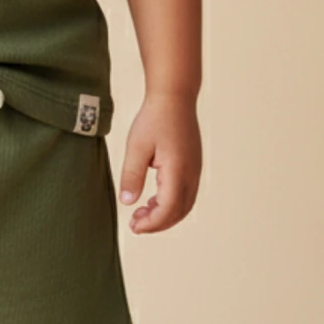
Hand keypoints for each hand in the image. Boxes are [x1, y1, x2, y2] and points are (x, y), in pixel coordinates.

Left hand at [117, 91, 201, 233]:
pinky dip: (171, 203)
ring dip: (166, 215)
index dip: (151, 223)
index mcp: (177, 170)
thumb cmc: (154, 118)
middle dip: (158, 223)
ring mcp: (195, 170)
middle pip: (179, 212)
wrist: (174, 97)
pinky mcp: (193, 165)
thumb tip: (128, 202)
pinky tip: (153, 199)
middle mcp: (191, 174)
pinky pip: (186, 193)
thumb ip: (132, 176)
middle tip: (135, 224)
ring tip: (142, 213)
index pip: (167, 209)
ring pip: (185, 205)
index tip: (133, 226)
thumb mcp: (136, 146)